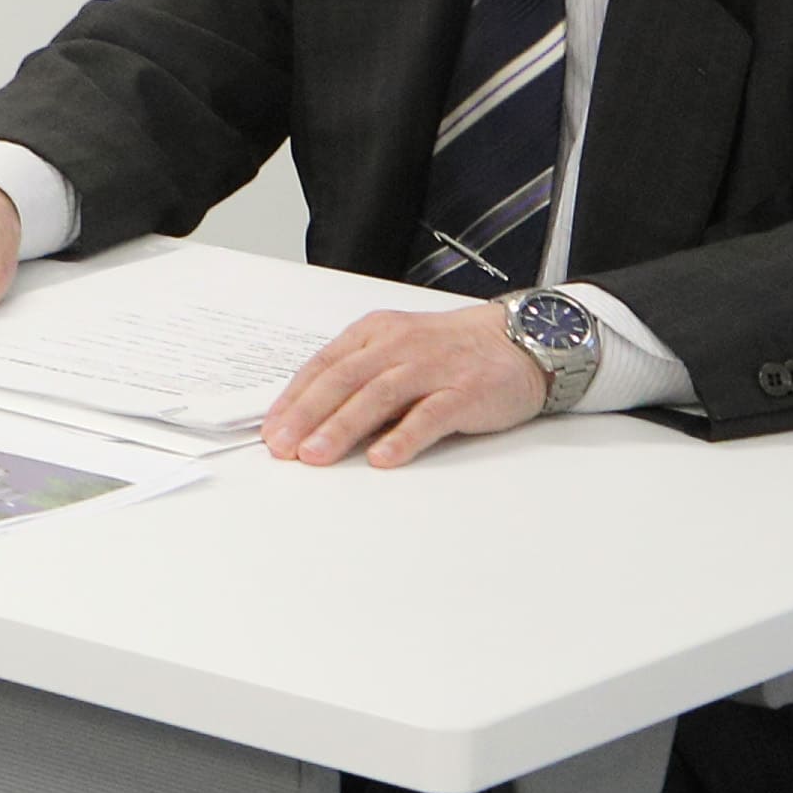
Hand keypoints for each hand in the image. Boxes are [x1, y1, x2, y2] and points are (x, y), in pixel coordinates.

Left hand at [261, 305, 547, 467]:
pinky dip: (403, 436)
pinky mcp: (465, 391)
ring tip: (316, 455)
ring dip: (342, 427)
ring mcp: (432, 367)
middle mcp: (398, 346)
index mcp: (374, 334)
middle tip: (282, 447)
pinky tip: (382, 458)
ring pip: (377, 396)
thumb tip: (313, 420)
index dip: (294, 399)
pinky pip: (429, 415)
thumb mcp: (397, 351)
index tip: (271, 429)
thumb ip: (360, 378)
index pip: (324, 366)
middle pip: (342, 380)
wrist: (521, 341)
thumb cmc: (451, 351)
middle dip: (307, 415)